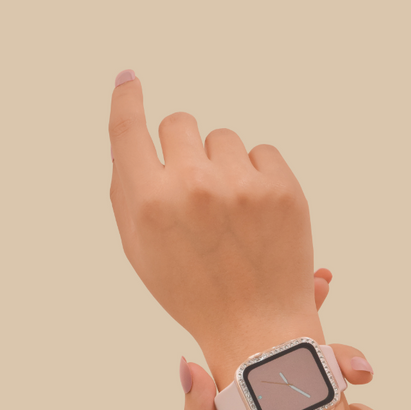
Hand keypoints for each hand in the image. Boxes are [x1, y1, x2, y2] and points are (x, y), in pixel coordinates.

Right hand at [109, 71, 319, 372]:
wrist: (257, 327)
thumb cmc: (193, 291)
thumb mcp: (141, 250)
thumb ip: (128, 190)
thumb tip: (127, 128)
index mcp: (149, 204)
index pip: (128, 129)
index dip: (127, 100)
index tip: (131, 81)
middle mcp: (192, 187)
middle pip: (181, 122)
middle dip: (185, 148)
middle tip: (197, 188)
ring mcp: (241, 185)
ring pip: (224, 137)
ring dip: (224, 165)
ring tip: (232, 213)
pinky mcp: (283, 188)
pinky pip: (263, 152)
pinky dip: (258, 176)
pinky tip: (257, 214)